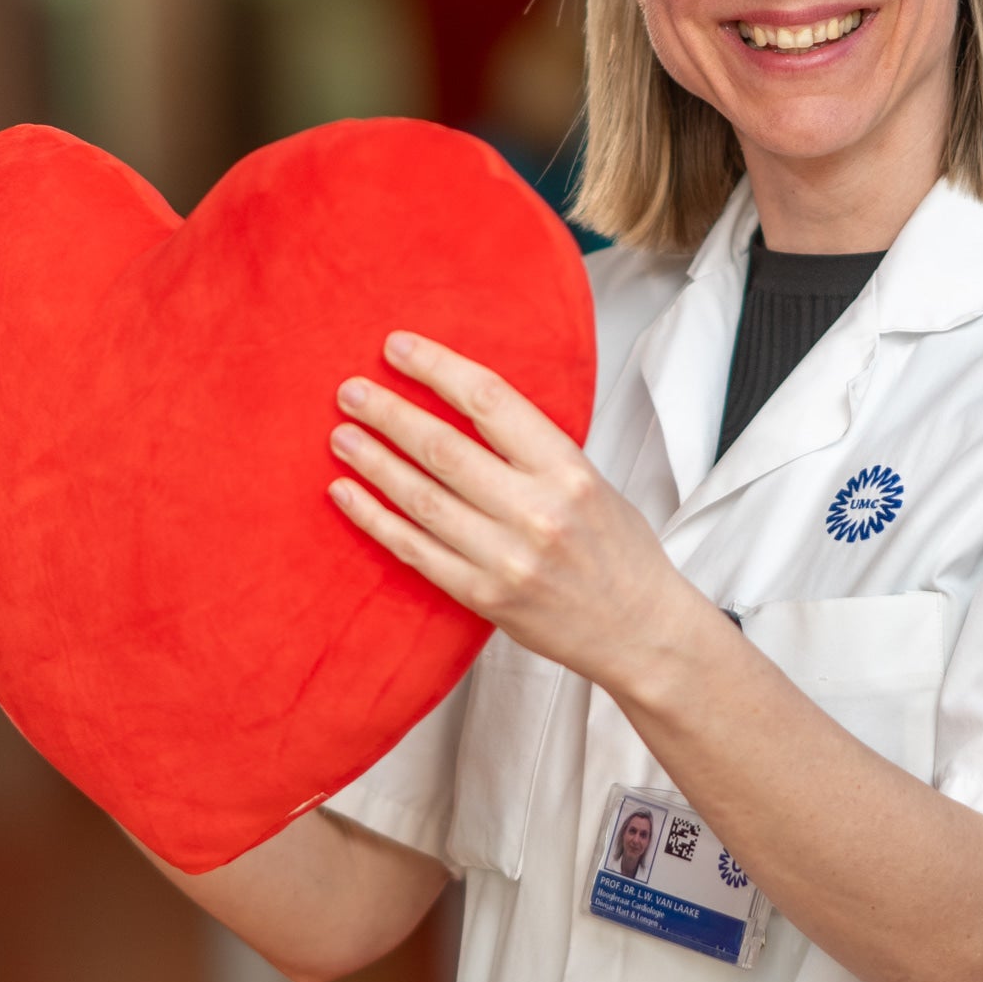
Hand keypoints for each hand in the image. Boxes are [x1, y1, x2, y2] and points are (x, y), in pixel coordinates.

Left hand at [327, 333, 711, 693]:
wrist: (640, 632)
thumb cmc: (617, 551)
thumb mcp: (591, 480)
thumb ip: (531, 448)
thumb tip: (461, 403)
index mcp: (567, 470)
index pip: (488, 400)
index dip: (435, 368)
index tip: (397, 349)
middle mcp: (536, 512)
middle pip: (442, 447)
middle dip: (387, 412)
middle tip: (351, 391)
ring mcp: (506, 558)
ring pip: (419, 497)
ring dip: (372, 461)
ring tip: (342, 436)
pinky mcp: (483, 596)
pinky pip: (414, 550)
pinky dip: (374, 518)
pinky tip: (346, 493)